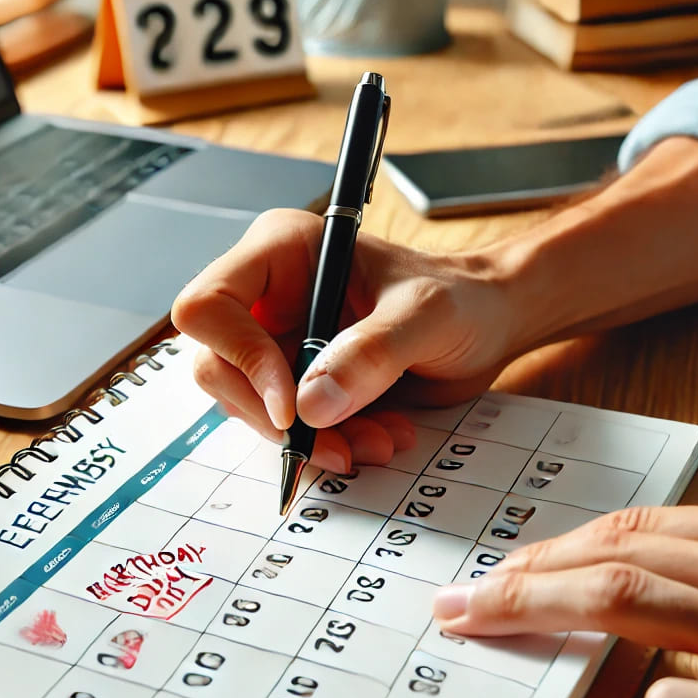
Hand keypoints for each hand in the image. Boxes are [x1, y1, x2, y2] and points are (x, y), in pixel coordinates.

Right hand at [172, 209, 526, 472]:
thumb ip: (370, 353)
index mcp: (281, 252)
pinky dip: (327, 445)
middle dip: (276, 416)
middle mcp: (268, 296)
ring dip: (309, 439)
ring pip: (250, 407)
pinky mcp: (298, 382)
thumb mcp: (424, 317)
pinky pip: (286, 427)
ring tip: (378, 440)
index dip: (239, 358)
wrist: (488, 326)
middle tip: (336, 443)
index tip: (291, 405)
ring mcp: (279, 341)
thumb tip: (310, 404)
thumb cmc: (460, 298)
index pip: (209, 305)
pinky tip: (377, 437)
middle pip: (218, 367)